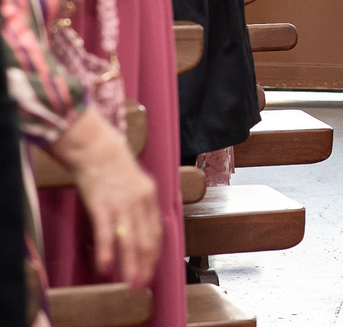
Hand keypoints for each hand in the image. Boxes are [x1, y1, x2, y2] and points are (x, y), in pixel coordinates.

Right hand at [50, 108, 160, 287]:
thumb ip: (140, 204)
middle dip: (145, 265)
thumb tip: (140, 227)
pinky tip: (106, 267)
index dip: (154, 253)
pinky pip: (106, 233)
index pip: (157, 231)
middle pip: (146, 240)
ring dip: (130, 264)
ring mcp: (122, 203)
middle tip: (141, 283)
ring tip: (130, 282)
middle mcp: (140, 201)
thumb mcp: (136, 183)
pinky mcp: (102, 204)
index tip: (152, 269)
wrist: (96, 147)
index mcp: (150, 196)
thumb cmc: (113, 165)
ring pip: (130, 240)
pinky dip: (107, 252)